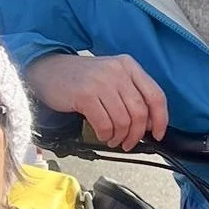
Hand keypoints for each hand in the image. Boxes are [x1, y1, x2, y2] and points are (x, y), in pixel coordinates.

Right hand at [24, 52, 167, 150]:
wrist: (47, 70)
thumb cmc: (81, 78)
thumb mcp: (111, 77)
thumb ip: (131, 94)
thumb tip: (150, 123)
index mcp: (129, 66)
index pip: (156, 95)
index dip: (161, 119)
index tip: (158, 134)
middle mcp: (118, 71)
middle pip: (140, 112)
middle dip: (137, 134)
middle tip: (129, 142)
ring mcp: (101, 82)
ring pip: (123, 120)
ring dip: (120, 137)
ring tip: (113, 140)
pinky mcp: (85, 94)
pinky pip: (104, 123)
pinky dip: (105, 135)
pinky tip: (102, 135)